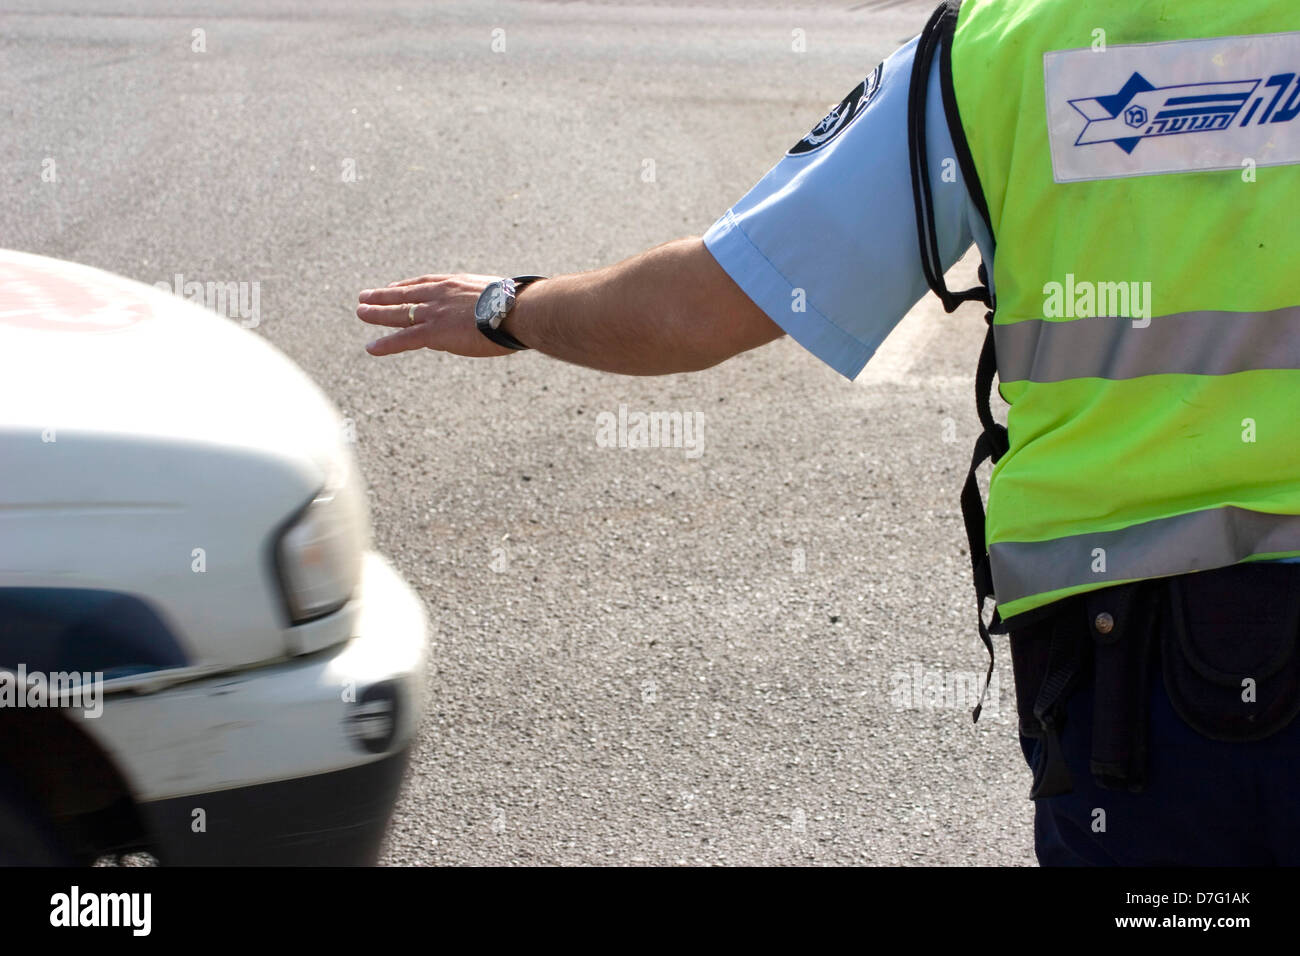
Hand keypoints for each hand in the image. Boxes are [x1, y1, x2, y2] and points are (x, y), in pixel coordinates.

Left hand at [356, 274, 514, 356]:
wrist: (520, 310)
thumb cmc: (521, 305)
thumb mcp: (501, 296)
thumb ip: (488, 303)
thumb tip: (494, 314)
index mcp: (457, 284)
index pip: (425, 283)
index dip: (406, 285)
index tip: (395, 286)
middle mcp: (441, 294)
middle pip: (405, 293)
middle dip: (383, 295)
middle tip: (365, 296)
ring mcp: (436, 312)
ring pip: (398, 313)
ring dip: (376, 313)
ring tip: (360, 313)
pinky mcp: (435, 332)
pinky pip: (404, 338)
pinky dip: (386, 344)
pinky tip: (371, 348)